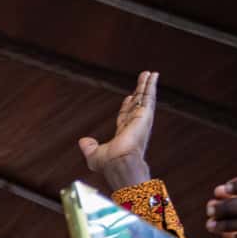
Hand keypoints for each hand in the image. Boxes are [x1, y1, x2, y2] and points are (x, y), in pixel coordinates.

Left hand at [79, 71, 156, 191]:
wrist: (119, 162)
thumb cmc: (109, 163)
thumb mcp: (94, 155)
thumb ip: (89, 148)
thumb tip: (83, 142)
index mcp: (124, 134)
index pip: (126, 116)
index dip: (127, 106)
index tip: (129, 97)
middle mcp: (135, 126)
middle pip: (138, 104)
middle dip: (140, 92)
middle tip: (144, 81)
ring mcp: (141, 120)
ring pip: (145, 98)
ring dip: (148, 86)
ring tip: (151, 73)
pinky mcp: (145, 115)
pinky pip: (149, 96)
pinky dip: (152, 86)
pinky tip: (153, 76)